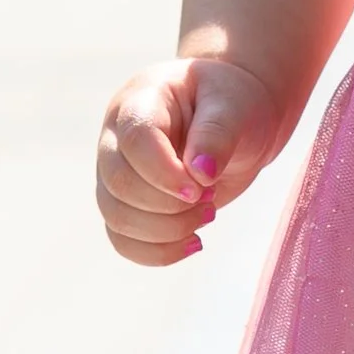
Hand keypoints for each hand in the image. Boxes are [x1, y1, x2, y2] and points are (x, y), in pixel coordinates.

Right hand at [96, 55, 284, 266]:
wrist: (237, 119)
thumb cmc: (235, 103)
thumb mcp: (235, 107)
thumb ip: (217, 134)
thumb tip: (200, 174)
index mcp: (140, 101)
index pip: (134, 141)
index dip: (164, 172)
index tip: (203, 187)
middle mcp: (117, 138)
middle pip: (119, 184)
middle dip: (169, 206)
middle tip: (211, 198)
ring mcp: (117, 172)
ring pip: (116, 217)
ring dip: (166, 230)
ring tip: (208, 214)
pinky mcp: (128, 203)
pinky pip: (123, 239)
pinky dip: (157, 252)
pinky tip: (194, 242)